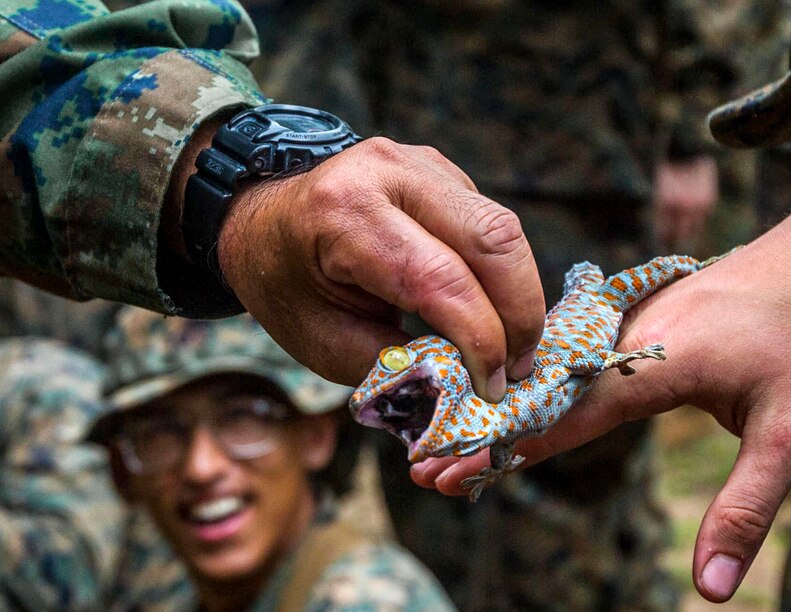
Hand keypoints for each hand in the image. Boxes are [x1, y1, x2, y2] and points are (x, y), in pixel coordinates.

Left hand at [216, 137, 544, 399]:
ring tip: (514, 345)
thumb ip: (396, 366)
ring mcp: (421, 163)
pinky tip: (489, 306)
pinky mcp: (442, 170)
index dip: (479, 339)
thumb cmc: (289, 286)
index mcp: (344, 213)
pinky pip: (491, 223)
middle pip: (491, 239)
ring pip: (502, 227)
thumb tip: (467, 383)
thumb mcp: (325, 342)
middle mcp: (389, 172)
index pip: (438, 279)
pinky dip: (501, 273)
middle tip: (520, 367)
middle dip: (519, 312)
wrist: (263, 217)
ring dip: (519, 293)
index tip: (494, 387)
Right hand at [413, 151, 790, 600]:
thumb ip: (746, 508)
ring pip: (559, 365)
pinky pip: (585, 350)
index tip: (445, 472)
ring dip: (510, 404)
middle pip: (542, 387)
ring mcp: (644, 316)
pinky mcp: (657, 314)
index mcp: (658, 358)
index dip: (503, 450)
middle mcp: (635, 331)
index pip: (561, 413)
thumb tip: (708, 591)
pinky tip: (529, 394)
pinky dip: (547, 381)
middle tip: (426, 469)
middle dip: (484, 429)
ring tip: (459, 439)